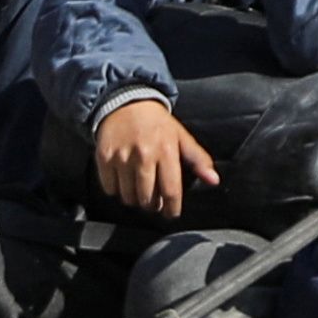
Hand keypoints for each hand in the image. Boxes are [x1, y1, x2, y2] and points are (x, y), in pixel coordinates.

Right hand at [91, 96, 218, 217]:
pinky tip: (123, 181)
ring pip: (128, 197)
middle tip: (154, 202)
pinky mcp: (104, 158)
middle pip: (147, 199)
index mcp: (166, 151)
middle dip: (152, 205)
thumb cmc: (157, 124)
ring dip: (134, 199)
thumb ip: (198, 160)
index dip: (172, 208)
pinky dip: (116, 190)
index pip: (171, 191)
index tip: (171, 214)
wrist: (126, 103)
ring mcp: (122, 157)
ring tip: (139, 190)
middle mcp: (144, 155)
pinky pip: (110, 188)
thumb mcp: (181, 137)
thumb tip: (213, 180)